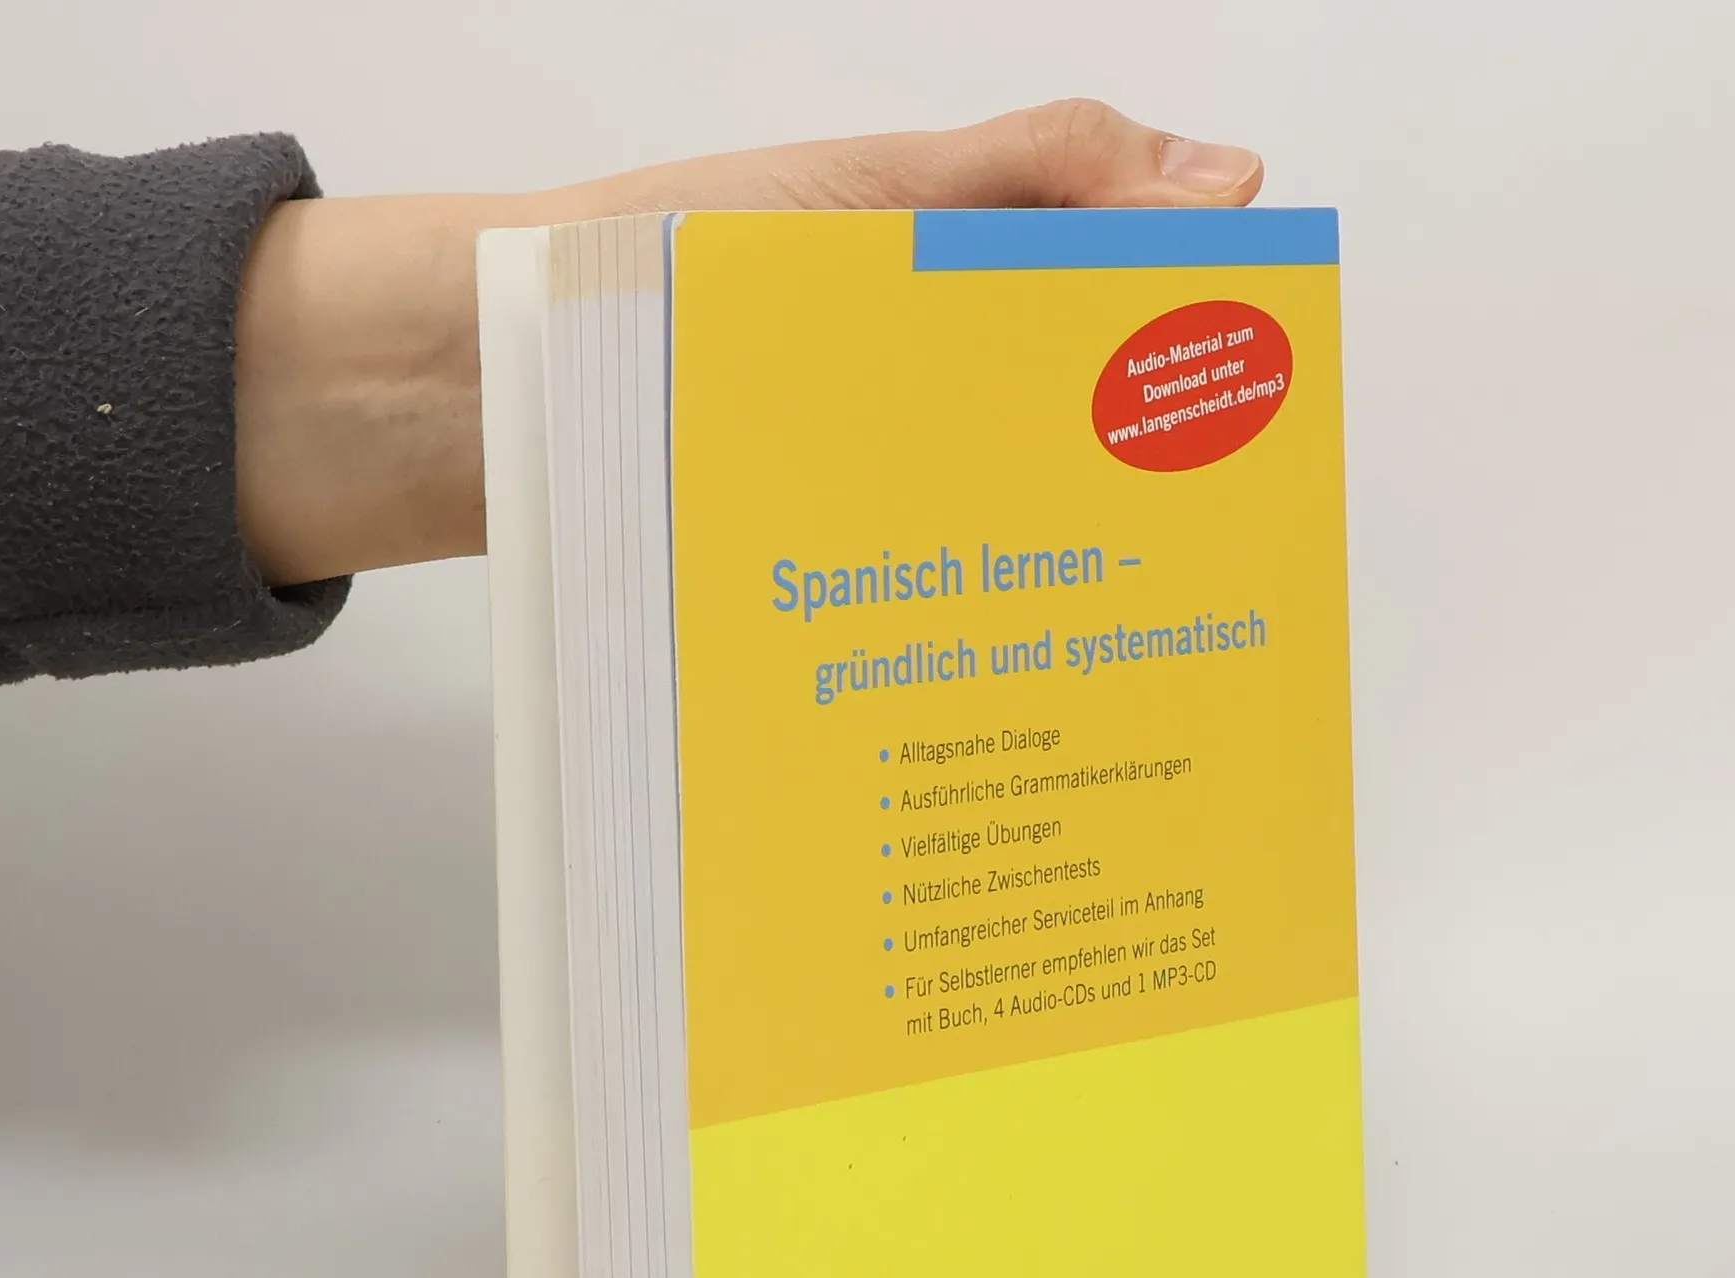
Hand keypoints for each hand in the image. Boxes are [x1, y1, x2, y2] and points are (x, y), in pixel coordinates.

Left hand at [234, 101, 1264, 586]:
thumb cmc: (661, 264)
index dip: (1188, 350)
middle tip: (1199, 553)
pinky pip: (911, 570)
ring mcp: (866, 466)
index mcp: (949, 276)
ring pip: (992, 512)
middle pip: (1060, 428)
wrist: (479, 385)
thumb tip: (1224, 183)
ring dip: (1047, 558)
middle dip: (1130, 484)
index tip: (1254, 409)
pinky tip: (1002, 645)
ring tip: (1121, 622)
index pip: (1107, 306)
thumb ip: (1037, 176)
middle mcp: (917, 378)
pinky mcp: (817, 548)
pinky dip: (958, 597)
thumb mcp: (864, 196)